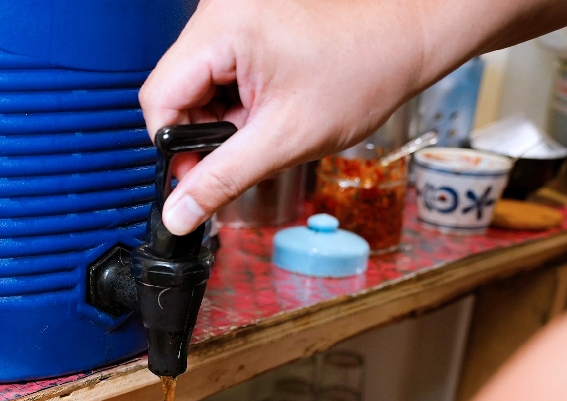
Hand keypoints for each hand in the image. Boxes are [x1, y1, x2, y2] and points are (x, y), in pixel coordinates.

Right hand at [140, 0, 429, 235]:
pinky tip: (267, 107)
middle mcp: (219, 11)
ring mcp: (231, 13)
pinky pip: (217, 72)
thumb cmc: (365, 69)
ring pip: (194, 85)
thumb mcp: (284, 140)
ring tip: (263, 125)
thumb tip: (178, 214)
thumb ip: (221, 181)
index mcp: (222, 28)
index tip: (197, 177)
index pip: (159, 98)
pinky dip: (235, 101)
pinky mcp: (245, 21)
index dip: (172, 147)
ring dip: (220, 119)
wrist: (408, 36)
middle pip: (174, 91)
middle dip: (201, 134)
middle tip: (241, 153)